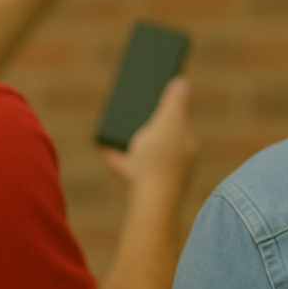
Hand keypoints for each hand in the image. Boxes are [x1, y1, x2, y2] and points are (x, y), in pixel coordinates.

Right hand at [100, 77, 197, 199]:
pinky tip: (100, 144)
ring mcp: (159, 175)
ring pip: (143, 151)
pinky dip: (114, 156)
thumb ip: (174, 102)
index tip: (156, 85)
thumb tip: (182, 81)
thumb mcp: (168, 123)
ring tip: (116, 121)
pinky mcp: (141, 187)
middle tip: (133, 100)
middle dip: (148, 120)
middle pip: (161, 135)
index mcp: (187, 145)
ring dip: (130, 137)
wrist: (149, 206)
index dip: (168, 104)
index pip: (179, 119)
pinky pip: (126, 167)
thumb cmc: (160, 163)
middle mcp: (177, 161)